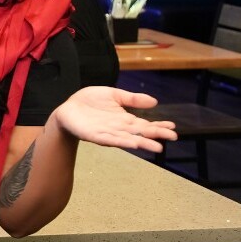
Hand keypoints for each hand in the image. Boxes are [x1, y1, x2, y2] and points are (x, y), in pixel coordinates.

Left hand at [50, 86, 176, 151]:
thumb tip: (154, 101)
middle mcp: (119, 128)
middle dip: (156, 135)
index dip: (158, 125)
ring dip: (142, 143)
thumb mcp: (113, 95)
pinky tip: (133, 144)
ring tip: (157, 146)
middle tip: (173, 137)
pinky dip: (122, 142)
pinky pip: (110, 139)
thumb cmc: (90, 102)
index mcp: (124, 119)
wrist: (68, 109)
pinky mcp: (94, 135)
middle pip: (140, 133)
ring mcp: (108, 133)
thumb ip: (132, 99)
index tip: (173, 127)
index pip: (145, 124)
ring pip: (128, 139)